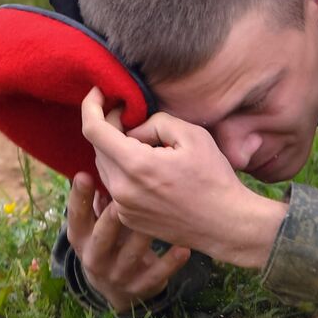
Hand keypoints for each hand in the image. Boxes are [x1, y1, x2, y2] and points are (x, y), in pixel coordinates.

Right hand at [67, 172, 192, 314]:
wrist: (119, 289)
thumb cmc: (112, 240)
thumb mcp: (98, 225)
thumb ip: (100, 199)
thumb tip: (101, 158)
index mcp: (82, 238)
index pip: (76, 218)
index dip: (78, 198)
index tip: (84, 174)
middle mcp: (95, 258)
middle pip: (102, 237)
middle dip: (111, 219)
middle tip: (122, 198)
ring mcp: (117, 275)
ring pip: (131, 255)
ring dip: (144, 237)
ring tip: (160, 217)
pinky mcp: (140, 287)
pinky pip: (157, 275)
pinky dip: (170, 262)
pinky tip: (184, 248)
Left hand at [81, 88, 286, 267]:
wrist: (225, 224)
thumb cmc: (214, 178)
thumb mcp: (192, 135)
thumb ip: (156, 122)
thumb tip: (133, 130)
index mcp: (135, 165)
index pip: (93, 130)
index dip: (91, 106)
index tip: (99, 92)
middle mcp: (122, 189)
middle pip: (98, 148)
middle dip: (109, 127)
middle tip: (131, 115)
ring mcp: (123, 208)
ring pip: (105, 167)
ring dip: (117, 150)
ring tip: (147, 144)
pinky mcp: (129, 219)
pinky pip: (115, 186)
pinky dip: (124, 171)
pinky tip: (150, 169)